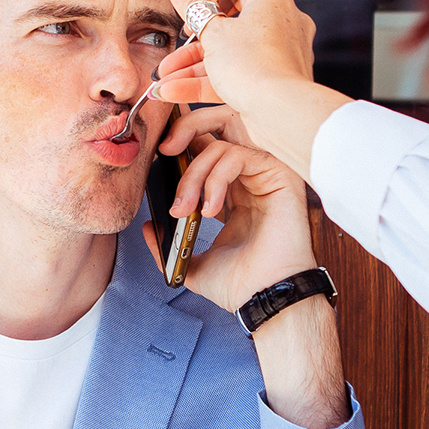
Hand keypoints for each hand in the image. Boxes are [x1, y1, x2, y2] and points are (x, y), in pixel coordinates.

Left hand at [141, 133, 314, 315]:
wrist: (265, 299)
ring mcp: (264, 175)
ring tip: (184, 209)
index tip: (156, 157)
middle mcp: (249, 177)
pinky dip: (215, 178)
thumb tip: (149, 227)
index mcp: (232, 191)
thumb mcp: (191, 265)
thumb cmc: (240, 285)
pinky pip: (238, 155)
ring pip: (221, 144)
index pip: (205, 148)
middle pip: (214, 129)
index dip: (180, 143)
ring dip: (193, 174)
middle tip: (162, 156)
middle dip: (183, 133)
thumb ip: (169, 247)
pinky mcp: (279, 175)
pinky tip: (210, 210)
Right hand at [153, 0, 316, 109]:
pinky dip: (209, 83)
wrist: (280, 113)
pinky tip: (175, 93)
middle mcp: (282, 23)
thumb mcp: (212, 31)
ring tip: (164, 83)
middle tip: (171, 59)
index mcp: (271, 0)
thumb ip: (190, 3)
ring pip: (230, 56)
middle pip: (229, 27)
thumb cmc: (253, 67)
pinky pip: (238, 76)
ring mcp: (281, 54)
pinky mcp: (275, 81)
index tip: (195, 17)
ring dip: (193, 69)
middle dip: (191, 47)